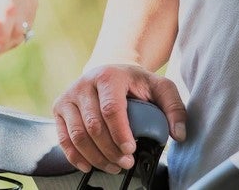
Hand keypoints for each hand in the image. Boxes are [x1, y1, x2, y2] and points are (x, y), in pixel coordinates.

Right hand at [53, 63, 186, 174]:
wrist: (109, 73)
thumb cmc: (134, 83)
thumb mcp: (160, 87)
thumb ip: (174, 108)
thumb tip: (178, 134)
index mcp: (108, 76)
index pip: (111, 109)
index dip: (120, 134)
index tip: (130, 150)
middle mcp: (85, 84)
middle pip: (93, 126)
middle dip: (110, 151)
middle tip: (126, 163)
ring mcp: (69, 96)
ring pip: (77, 135)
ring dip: (96, 157)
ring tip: (113, 166)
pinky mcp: (59, 108)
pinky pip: (63, 138)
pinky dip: (75, 157)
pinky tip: (89, 165)